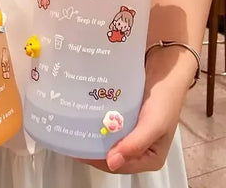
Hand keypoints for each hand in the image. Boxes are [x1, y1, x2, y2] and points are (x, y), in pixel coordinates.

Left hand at [80, 47, 194, 172]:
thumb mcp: (153, 125)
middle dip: (94, 149)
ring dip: (95, 136)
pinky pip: (110, 126)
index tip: (78, 152)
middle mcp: (140, 148)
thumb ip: (135, 145)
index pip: (118, 166)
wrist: (165, 72)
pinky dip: (99, 123)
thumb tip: (112, 163)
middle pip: (111, 154)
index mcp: (150, 158)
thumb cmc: (164, 100)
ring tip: (76, 129)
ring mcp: (133, 133)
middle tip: (74, 138)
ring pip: (109, 140)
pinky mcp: (127, 119)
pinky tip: (87, 118)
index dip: (98, 160)